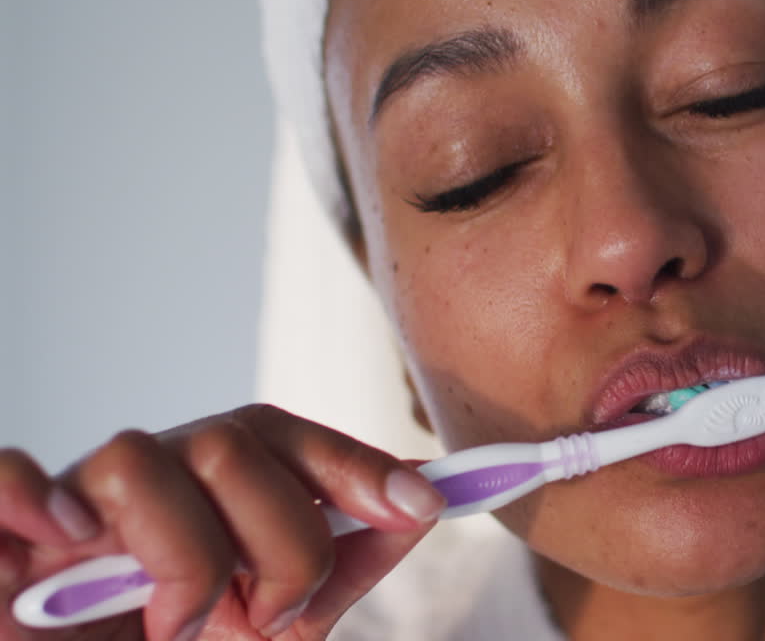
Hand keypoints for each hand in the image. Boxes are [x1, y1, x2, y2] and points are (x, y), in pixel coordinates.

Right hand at [0, 404, 443, 639]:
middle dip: (284, 536)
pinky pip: (5, 478)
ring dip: (188, 557)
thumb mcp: (275, 624)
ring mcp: (66, 506)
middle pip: (229, 439)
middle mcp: (143, 482)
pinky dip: (34, 498)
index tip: (428, 501)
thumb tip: (419, 502)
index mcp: (206, 492)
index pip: (284, 438)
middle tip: (276, 612)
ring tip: (181, 626)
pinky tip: (72, 545)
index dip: (358, 462)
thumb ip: (340, 564)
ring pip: (140, 459)